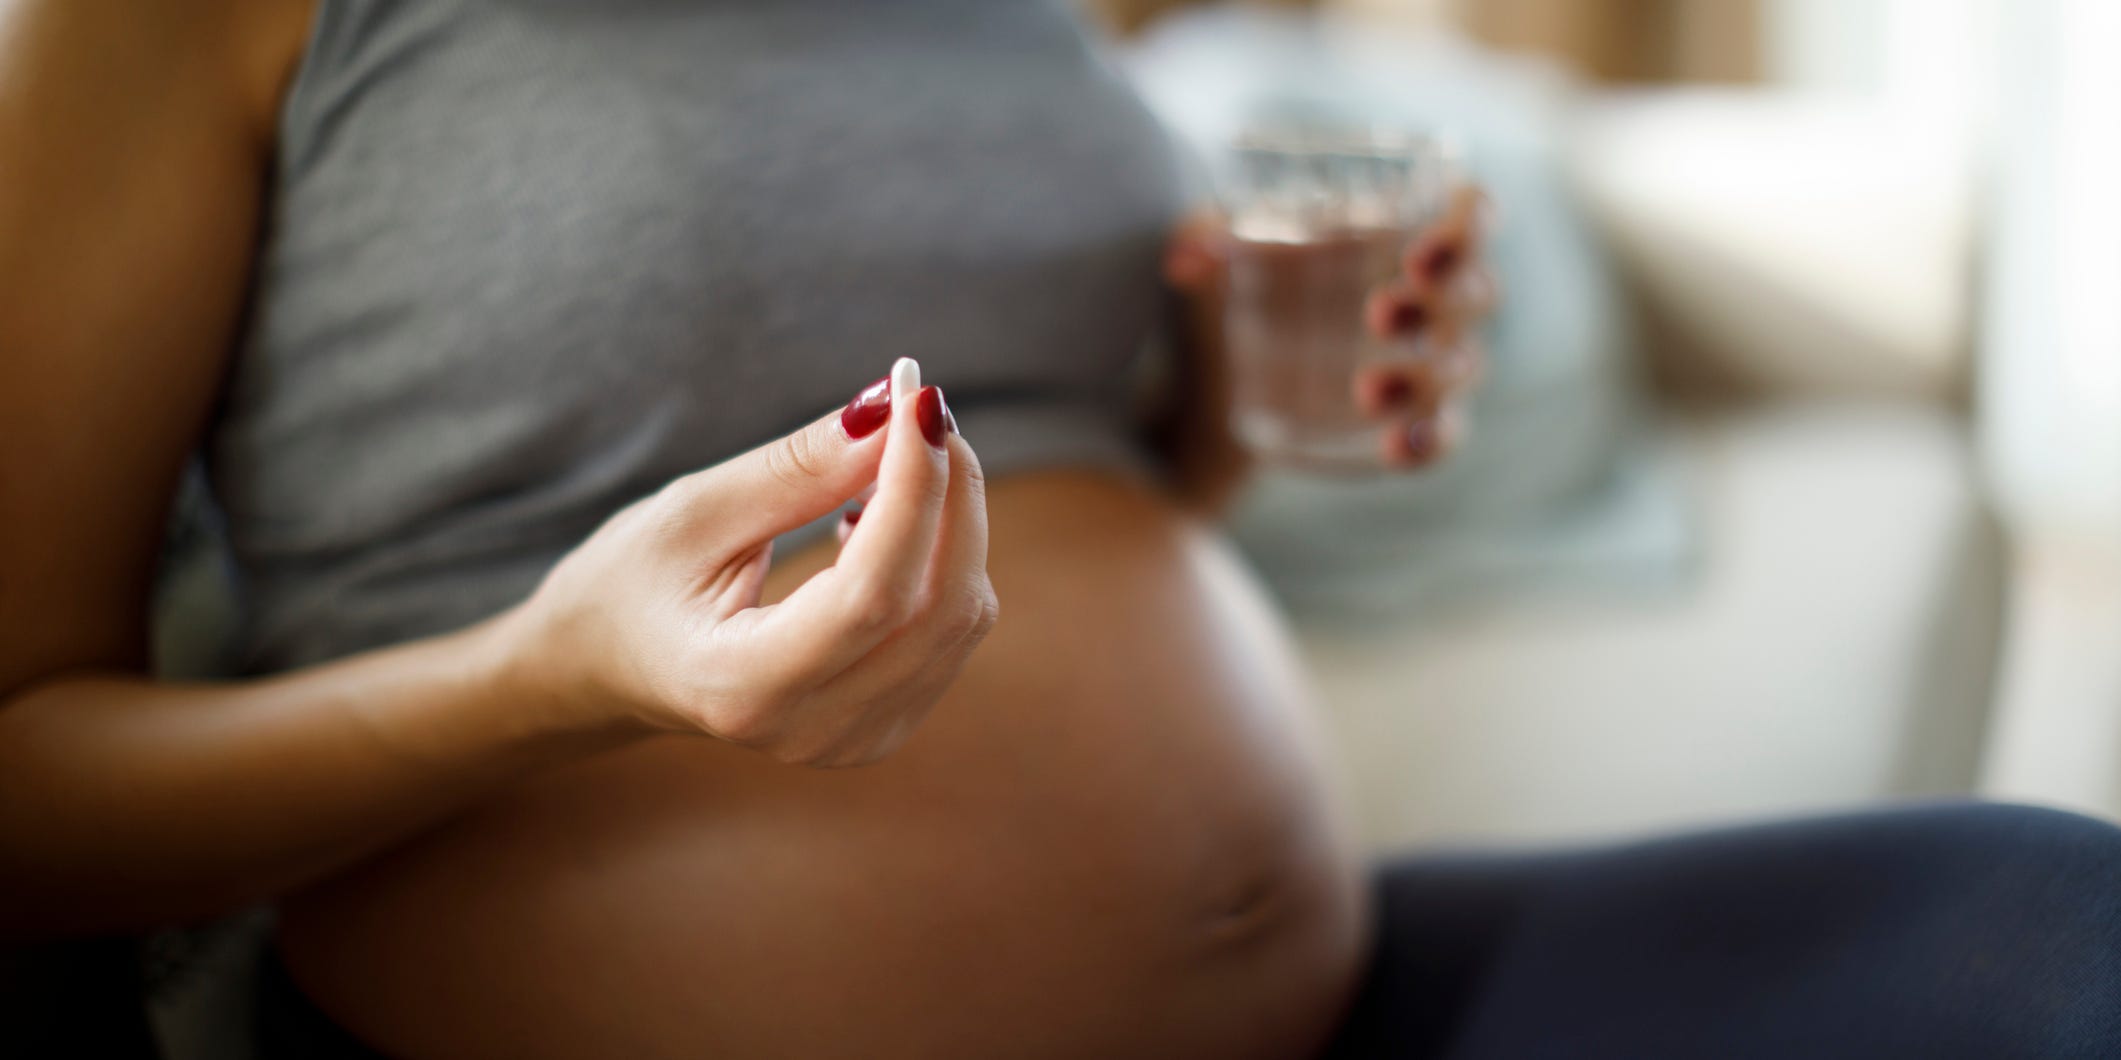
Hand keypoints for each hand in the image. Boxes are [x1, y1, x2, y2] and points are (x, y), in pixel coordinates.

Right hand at [500, 358, 997, 766]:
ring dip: (952, 518)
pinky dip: (943, 556)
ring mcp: (856, 740)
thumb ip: (800, 469)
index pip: (873, 592)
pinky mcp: (886, 725)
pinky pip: (955, 631)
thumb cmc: (633, 581)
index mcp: (744, 687)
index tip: (917, 395)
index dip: (914, 488)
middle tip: (917, 405)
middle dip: (949, 491)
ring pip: (962, 618)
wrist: (609, 667)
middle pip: (939, 608)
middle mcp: (811, 730)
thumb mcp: (697, 511)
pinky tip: (881, 522)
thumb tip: (895, 410)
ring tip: (886, 460)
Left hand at [1165, 184, 1499, 469]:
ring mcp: (1427, 363)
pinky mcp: (1407, 422)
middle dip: (1444, 301)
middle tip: (1378, 313)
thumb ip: (1200, 236)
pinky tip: (1397, 447)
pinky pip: (1445, 435)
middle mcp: (1432, 297)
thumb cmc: (1244, 283)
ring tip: (1366, 388)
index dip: (1468, 226)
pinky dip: (1430, 442)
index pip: (1473, 212)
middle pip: (1479, 291)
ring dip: (1425, 377)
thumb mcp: (1216, 250)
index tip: (1419, 254)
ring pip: (1464, 366)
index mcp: (1404, 232)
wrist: (1221, 373)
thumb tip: (1186, 261)